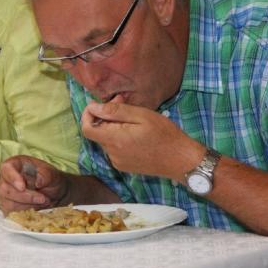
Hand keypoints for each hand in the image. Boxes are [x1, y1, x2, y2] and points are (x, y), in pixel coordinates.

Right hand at [0, 156, 67, 214]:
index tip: (22, 187)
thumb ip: (46, 175)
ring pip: (8, 204)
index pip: (6, 168)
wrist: (54, 194)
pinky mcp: (8, 208)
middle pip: (5, 189)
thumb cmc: (50, 180)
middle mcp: (7, 179)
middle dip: (26, 196)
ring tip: (43, 202)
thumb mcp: (53, 174)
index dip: (12, 178)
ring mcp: (5, 194)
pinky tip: (36, 209)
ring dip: (28, 206)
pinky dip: (26, 213)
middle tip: (43, 198)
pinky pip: (12, 214)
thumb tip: (38, 182)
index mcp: (16, 164)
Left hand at [81, 101, 203, 180]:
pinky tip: (136, 132)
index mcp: (115, 140)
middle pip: (98, 132)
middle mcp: (112, 154)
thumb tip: (93, 107)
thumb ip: (115, 112)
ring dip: (114, 126)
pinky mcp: (124, 166)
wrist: (180, 160)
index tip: (99, 104)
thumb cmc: (165, 134)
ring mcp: (118, 162)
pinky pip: (115, 148)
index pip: (87, 128)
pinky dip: (120, 137)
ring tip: (134, 116)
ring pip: (107, 139)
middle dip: (106, 116)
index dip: (88, 114)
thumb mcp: (142, 115)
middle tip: (124, 102)